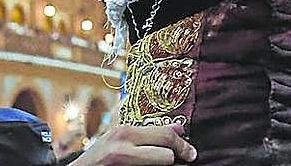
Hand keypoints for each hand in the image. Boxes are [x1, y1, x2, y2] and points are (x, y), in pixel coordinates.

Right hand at [71, 123, 196, 164]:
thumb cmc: (99, 156)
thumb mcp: (122, 138)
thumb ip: (150, 133)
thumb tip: (180, 128)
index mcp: (126, 133)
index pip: (165, 135)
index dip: (182, 145)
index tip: (191, 153)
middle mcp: (124, 148)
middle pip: (167, 155)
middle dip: (173, 158)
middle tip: (179, 160)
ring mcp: (123, 164)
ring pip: (162, 165)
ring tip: (150, 163)